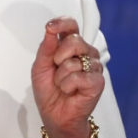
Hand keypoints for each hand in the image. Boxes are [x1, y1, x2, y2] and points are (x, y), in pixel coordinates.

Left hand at [30, 17, 103, 137]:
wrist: (54, 115)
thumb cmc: (48, 91)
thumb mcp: (40, 67)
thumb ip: (45, 48)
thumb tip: (50, 30)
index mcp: (69, 46)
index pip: (71, 26)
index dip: (62, 23)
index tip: (50, 27)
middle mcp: (84, 53)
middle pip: (74, 40)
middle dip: (58, 56)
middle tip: (56, 69)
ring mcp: (93, 67)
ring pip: (74, 61)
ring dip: (61, 76)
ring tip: (63, 84)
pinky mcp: (98, 82)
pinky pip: (79, 77)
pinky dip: (68, 86)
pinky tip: (70, 91)